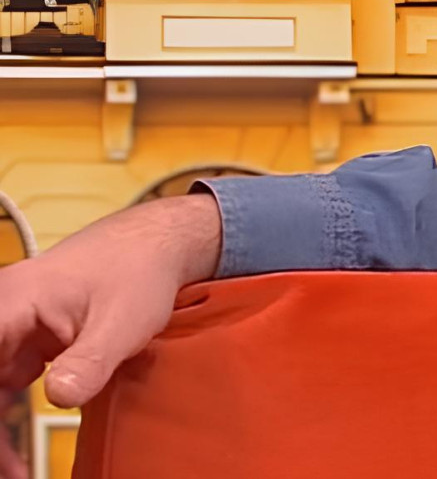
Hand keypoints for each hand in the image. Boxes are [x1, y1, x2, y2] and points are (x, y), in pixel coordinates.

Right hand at [0, 194, 221, 478]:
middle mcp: (1, 313)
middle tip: (8, 468)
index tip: (0, 434)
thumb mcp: (122, 322)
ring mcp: (7, 329)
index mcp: (13, 301)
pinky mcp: (20, 343)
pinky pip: (0, 385)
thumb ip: (90, 360)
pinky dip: (6, 419)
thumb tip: (58, 397)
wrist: (153, 248)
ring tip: (13, 470)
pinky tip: (14, 456)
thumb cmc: (138, 271)